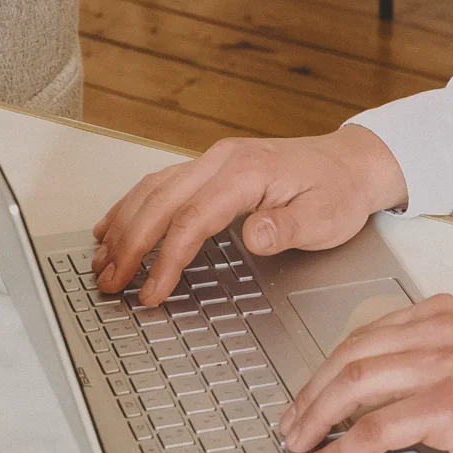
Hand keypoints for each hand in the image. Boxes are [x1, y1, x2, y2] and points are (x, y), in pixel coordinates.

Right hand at [91, 126, 407, 304]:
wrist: (351, 163)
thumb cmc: (338, 191)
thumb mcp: (325, 216)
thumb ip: (287, 227)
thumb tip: (253, 235)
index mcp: (245, 172)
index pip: (192, 219)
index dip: (167, 259)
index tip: (151, 291)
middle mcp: (221, 161)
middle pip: (159, 202)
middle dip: (129, 245)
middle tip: (109, 283)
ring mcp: (212, 162)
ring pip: (152, 190)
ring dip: (122, 226)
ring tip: (101, 262)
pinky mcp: (210, 169)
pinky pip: (159, 185)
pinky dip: (131, 207)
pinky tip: (113, 227)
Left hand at [276, 295, 452, 452]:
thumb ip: (439, 359)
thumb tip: (389, 395)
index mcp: (444, 314)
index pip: (365, 335)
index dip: (326, 369)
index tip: (308, 395)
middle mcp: (438, 330)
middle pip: (348, 356)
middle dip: (309, 394)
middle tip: (292, 424)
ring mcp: (442, 364)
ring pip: (353, 385)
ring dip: (316, 420)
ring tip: (300, 446)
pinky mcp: (448, 404)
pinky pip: (375, 428)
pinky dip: (342, 450)